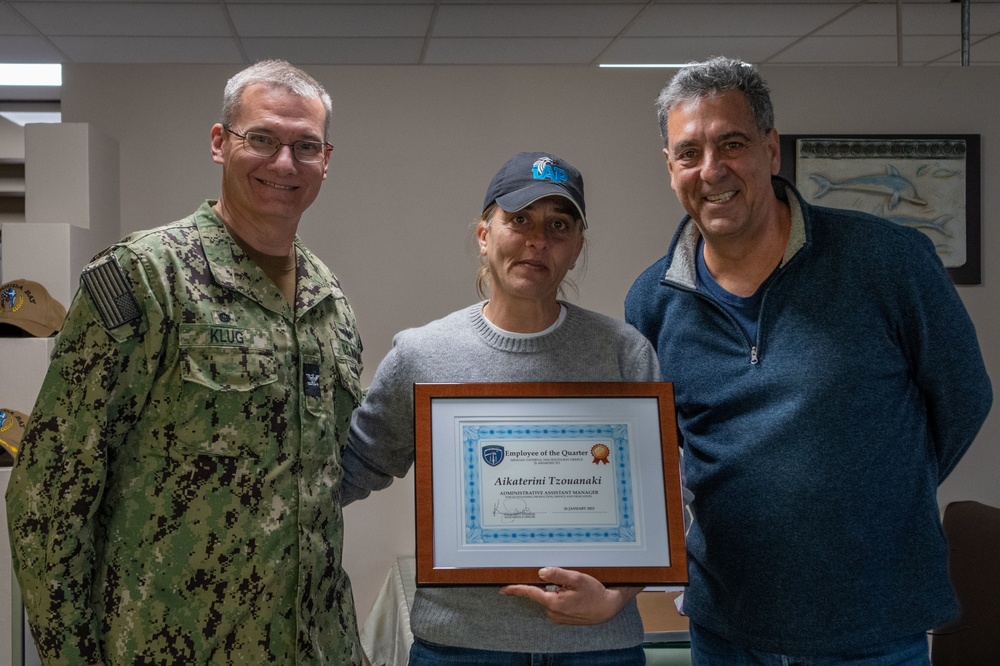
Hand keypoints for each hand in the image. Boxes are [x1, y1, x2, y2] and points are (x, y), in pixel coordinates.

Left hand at [499, 567, 642, 624]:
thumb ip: (557, 574)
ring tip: (574, 589)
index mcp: (554, 603)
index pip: (530, 593)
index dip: (516, 589)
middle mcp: (553, 612)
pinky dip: (561, 597)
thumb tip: (540, 572)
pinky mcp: (563, 618)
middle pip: (541, 594)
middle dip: (548, 585)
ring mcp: (558, 617)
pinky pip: (555, 604)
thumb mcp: (577, 579)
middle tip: (565, 581)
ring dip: (556, 591)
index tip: (504, 588)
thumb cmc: (595, 593)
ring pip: (549, 598)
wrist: (607, 608)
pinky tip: (574, 595)